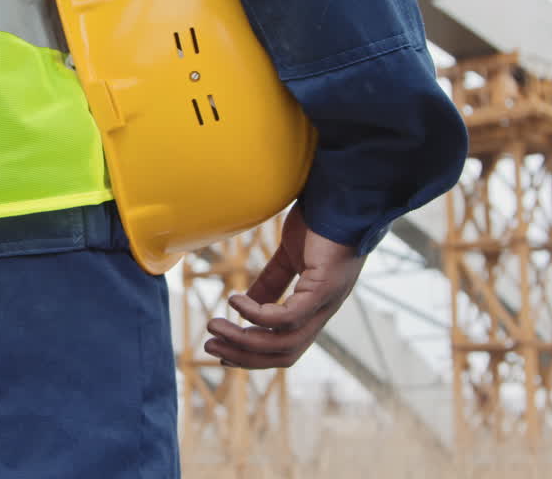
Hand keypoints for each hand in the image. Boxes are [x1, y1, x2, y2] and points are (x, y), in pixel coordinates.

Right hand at [204, 204, 365, 368]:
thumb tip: (246, 303)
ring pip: (285, 341)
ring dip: (245, 340)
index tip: (223, 354)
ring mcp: (326, 302)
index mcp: (316, 307)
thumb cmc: (320, 222)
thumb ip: (271, 281)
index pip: (286, 347)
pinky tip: (236, 301)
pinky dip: (259, 315)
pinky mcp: (324, 288)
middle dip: (244, 355)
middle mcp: (323, 311)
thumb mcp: (288, 257)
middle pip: (285, 354)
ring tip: (215, 326)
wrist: (342, 196)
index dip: (255, 356)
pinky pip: (289, 316)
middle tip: (210, 347)